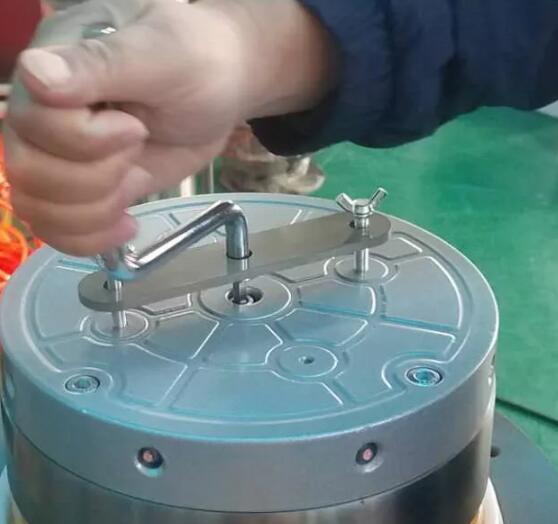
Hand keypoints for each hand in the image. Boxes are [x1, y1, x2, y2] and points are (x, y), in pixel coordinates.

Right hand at [5, 0, 334, 255]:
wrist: (221, 90)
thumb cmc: (196, 62)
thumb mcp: (160, 56)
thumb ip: (100, 65)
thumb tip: (35, 77)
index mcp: (49, 70)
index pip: (32, 124)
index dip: (87, 140)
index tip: (137, 127)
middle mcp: (42, 116)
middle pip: (29, 173)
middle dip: (97, 177)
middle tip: (139, 147)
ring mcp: (61, 158)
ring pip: (39, 209)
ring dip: (96, 210)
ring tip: (136, 181)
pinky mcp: (86, 190)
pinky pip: (59, 231)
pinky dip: (92, 239)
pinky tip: (127, 224)